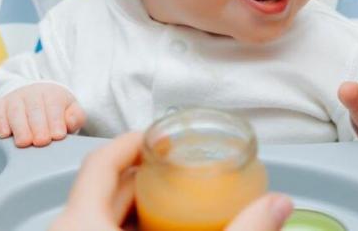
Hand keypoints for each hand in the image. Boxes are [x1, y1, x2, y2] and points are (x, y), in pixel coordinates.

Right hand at [0, 83, 85, 147]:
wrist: (36, 98)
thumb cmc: (55, 110)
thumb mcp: (70, 111)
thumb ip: (75, 117)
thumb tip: (69, 121)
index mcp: (52, 93)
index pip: (54, 105)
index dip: (55, 120)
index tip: (57, 136)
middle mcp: (32, 92)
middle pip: (34, 108)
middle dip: (38, 126)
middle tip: (41, 142)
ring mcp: (14, 97)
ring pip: (15, 110)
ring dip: (20, 127)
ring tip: (24, 142)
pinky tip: (4, 134)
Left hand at [51, 132, 293, 230]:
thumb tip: (276, 205)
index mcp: (81, 227)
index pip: (99, 164)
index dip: (130, 142)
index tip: (158, 136)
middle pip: (102, 190)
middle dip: (143, 175)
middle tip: (178, 169)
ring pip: (99, 218)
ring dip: (136, 207)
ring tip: (173, 204)